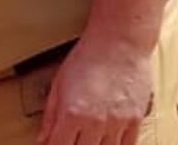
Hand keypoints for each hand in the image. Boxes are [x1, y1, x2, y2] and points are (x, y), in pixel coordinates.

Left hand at [39, 37, 154, 144]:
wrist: (120, 43)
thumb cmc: (88, 57)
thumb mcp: (58, 85)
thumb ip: (50, 115)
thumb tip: (42, 138)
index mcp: (72, 113)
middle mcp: (95, 122)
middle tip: (70, 139)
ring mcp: (118, 123)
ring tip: (87, 139)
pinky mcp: (136, 120)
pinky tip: (107, 142)